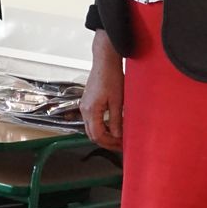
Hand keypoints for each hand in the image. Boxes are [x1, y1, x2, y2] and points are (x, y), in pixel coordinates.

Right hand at [80, 31, 123, 150]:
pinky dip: (102, 127)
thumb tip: (118, 136)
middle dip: (107, 142)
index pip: (98, 136)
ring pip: (91, 128)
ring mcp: (84, 106)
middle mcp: (84, 110)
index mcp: (91, 110)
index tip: (122, 146)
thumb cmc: (111, 76)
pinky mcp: (88, 102)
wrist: (105, 61)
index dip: (110, 144)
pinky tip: (113, 126)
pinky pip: (92, 121)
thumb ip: (117, 120)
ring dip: (104, 135)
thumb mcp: (118, 100)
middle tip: (121, 145)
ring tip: (118, 137)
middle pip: (92, 135)